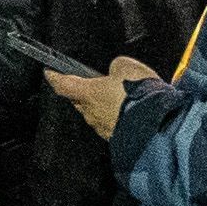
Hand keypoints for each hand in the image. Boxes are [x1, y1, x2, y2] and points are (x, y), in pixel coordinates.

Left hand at [43, 57, 159, 141]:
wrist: (157, 126)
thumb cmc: (139, 96)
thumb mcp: (127, 67)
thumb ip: (116, 67)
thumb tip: (115, 72)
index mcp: (87, 93)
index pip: (63, 85)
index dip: (55, 78)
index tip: (49, 74)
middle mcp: (91, 114)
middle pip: (79, 101)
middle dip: (83, 93)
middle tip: (91, 85)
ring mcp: (104, 129)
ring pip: (97, 115)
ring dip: (104, 107)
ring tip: (119, 99)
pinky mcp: (118, 138)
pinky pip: (113, 125)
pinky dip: (118, 118)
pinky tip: (131, 113)